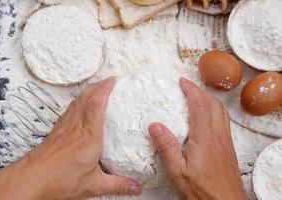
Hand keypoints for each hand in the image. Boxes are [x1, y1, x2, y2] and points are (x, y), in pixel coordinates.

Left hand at [0, 77, 141, 199]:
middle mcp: (76, 127)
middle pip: (86, 98)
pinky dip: (77, 102)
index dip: (105, 90)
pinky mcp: (57, 130)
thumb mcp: (94, 185)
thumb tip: (135, 187)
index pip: (97, 105)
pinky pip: (69, 109)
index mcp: (89, 137)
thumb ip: (118, 185)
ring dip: (87, 91)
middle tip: (107, 80)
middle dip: (98, 85)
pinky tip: (78, 105)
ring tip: (95, 88)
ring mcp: (65, 127)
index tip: (112, 81)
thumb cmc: (58, 180)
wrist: (31, 180)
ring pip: (77, 102)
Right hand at [149, 78, 245, 199]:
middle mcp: (218, 136)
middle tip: (188, 87)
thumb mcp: (177, 171)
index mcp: (204, 137)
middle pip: (213, 104)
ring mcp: (225, 142)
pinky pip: (223, 122)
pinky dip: (215, 111)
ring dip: (209, 100)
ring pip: (221, 112)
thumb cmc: (202, 191)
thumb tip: (155, 125)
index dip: (191, 90)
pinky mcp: (228, 149)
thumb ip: (166, 147)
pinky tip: (207, 119)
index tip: (182, 82)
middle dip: (200, 91)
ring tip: (197, 98)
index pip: (200, 105)